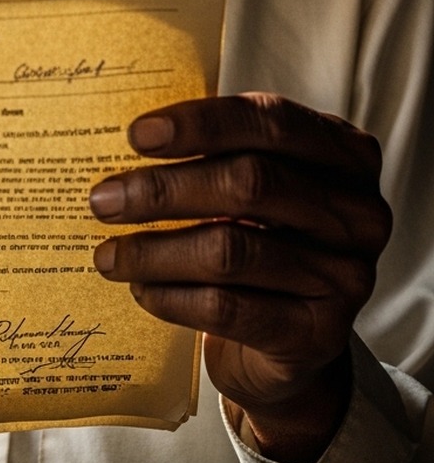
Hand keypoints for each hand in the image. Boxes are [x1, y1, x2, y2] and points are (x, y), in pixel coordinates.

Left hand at [90, 92, 391, 462]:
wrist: (294, 340)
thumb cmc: (265, 238)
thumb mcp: (259, 186)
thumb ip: (217, 156)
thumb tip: (132, 141)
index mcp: (346, 155)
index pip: (271, 122)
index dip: (202, 124)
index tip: (138, 135)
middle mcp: (359, 213)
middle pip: (251, 184)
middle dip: (165, 190)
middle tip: (104, 200)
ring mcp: (346, 277)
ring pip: (232, 250)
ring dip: (156, 251)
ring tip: (109, 254)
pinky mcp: (318, 335)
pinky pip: (228, 309)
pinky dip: (172, 296)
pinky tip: (141, 290)